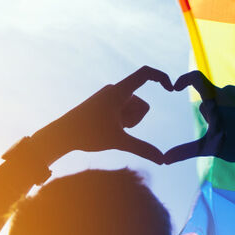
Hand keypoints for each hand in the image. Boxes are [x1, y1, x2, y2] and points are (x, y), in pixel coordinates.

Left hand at [34, 66, 173, 163]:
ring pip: (133, 111)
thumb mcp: (119, 142)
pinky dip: (121, 123)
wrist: (62, 135)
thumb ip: (143, 149)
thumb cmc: (88, 135)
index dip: (161, 77)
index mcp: (119, 91)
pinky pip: (124, 112)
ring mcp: (110, 97)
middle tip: (116, 128)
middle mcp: (115, 90)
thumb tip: (163, 160)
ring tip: (109, 129)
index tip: (172, 89)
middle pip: (142, 105)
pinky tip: (106, 129)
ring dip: (127, 123)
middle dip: (135, 120)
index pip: (145, 74)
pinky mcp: (106, 104)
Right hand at [164, 71, 234, 172]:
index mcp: (216, 98)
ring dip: (223, 113)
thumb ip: (186, 151)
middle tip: (219, 130)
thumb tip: (164, 160)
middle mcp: (230, 91)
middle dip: (209, 112)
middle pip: (209, 97)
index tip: (175, 87)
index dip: (183, 80)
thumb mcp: (209, 148)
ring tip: (233, 131)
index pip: (195, 78)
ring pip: (224, 100)